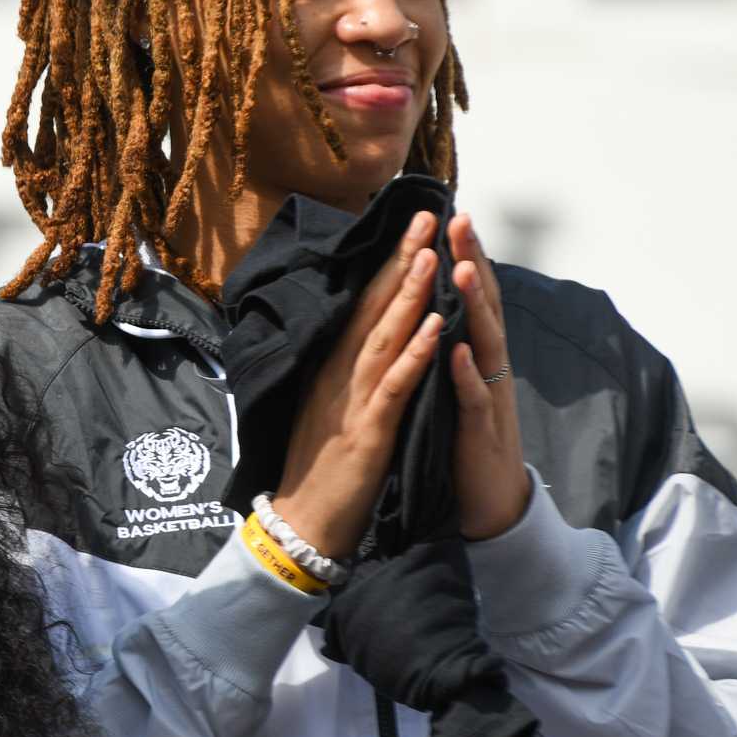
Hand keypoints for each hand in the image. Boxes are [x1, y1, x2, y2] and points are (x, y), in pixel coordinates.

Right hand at [270, 210, 446, 560]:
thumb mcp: (329, 406)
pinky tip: (434, 327)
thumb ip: (345, 370)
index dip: (389, 263)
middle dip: (401, 259)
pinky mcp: (367, 431)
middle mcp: (340, 373)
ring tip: (431, 254)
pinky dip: (414, 354)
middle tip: (426, 215)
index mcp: (334, 366)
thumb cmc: (319, 467)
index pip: (365, 304)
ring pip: (383, 336)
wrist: (302, 522)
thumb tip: (363, 335)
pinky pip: (394, 386)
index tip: (413, 225)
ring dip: (408, 295)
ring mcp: (351, 399)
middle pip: (374, 307)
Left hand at [446, 214, 531, 539]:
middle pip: (484, 306)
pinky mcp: (481, 434)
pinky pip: (474, 400)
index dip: (464, 255)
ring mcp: (490, 398)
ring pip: (485, 344)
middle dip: (472, 261)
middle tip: (461, 219)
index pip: (471, 296)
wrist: (490, 505)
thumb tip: (442, 303)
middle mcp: (489, 368)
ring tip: (460, 270)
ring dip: (474, 306)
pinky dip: (466, 374)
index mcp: (477, 355)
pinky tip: (456, 351)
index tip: (450, 213)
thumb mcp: (457, 383)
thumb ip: (454, 344)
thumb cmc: (466, 439)